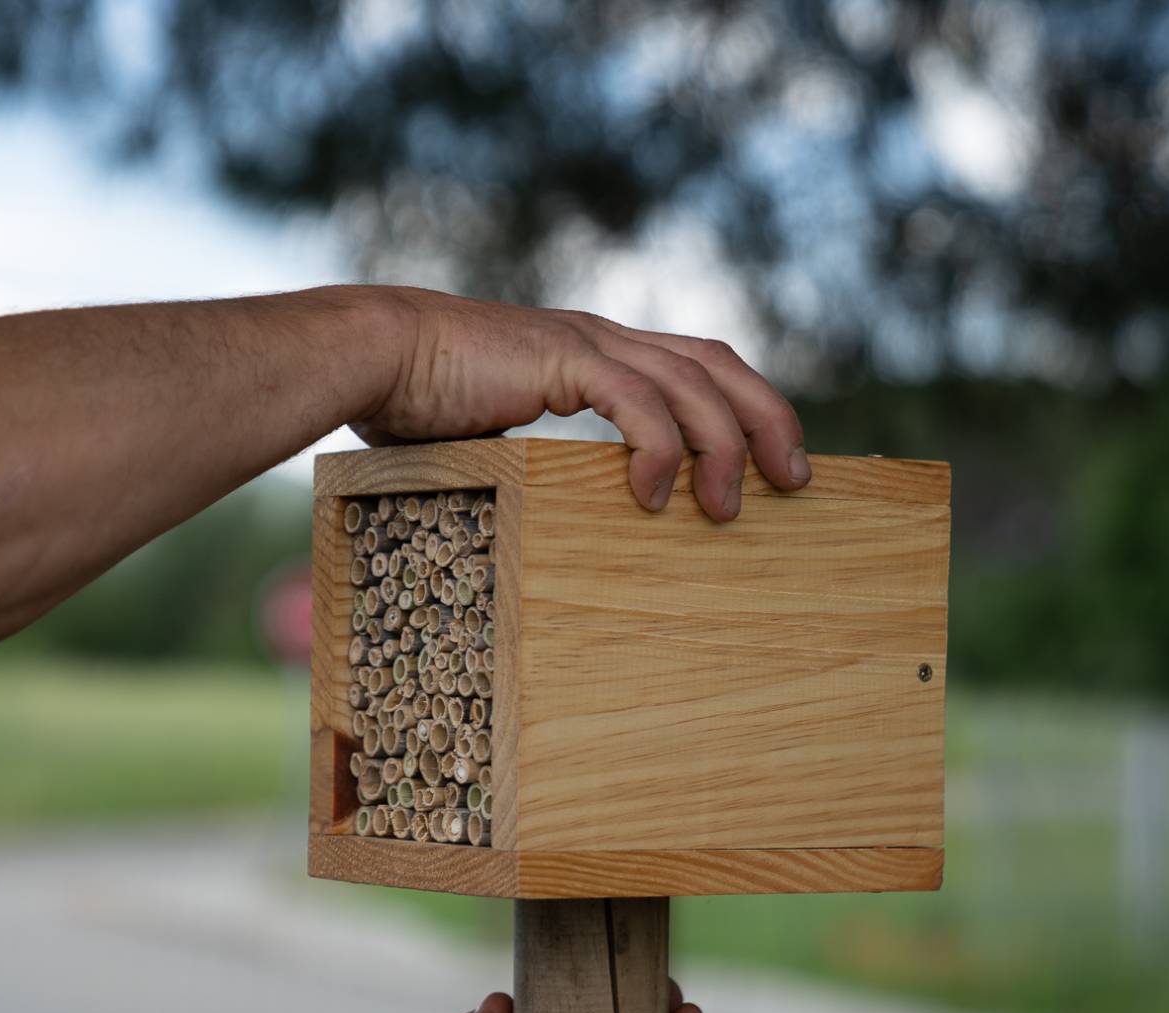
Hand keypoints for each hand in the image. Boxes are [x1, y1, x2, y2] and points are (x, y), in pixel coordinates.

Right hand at [357, 287, 808, 521]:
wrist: (373, 356)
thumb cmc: (419, 403)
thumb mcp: (501, 434)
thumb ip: (543, 458)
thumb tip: (563, 518)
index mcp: (596, 350)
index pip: (697, 365)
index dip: (745, 406)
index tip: (773, 463)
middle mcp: (604, 338)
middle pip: (718, 364)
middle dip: (768, 419)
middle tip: (795, 481)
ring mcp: (586, 343)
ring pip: (692, 384)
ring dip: (724, 446)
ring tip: (728, 507)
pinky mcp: (563, 358)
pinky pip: (637, 401)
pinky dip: (659, 448)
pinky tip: (654, 497)